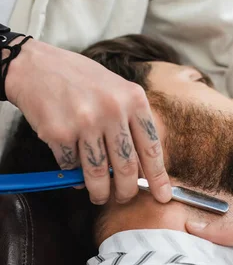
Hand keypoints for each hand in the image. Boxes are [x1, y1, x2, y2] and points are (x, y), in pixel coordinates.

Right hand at [5, 38, 171, 205]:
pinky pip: (71, 167)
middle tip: (123, 197)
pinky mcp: (59, 133)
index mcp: (133, 99)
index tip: (163, 196)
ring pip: (98, 174)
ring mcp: (85, 122)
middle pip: (126, 167)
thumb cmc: (81, 80)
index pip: (151, 147)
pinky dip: (73, 173)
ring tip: (99, 195)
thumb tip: (143, 168)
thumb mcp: (117, 90)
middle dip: (126, 191)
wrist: (37, 66)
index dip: (158, 177)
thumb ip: (131, 123)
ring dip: (99, 192)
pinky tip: (73, 168)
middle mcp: (112, 110)